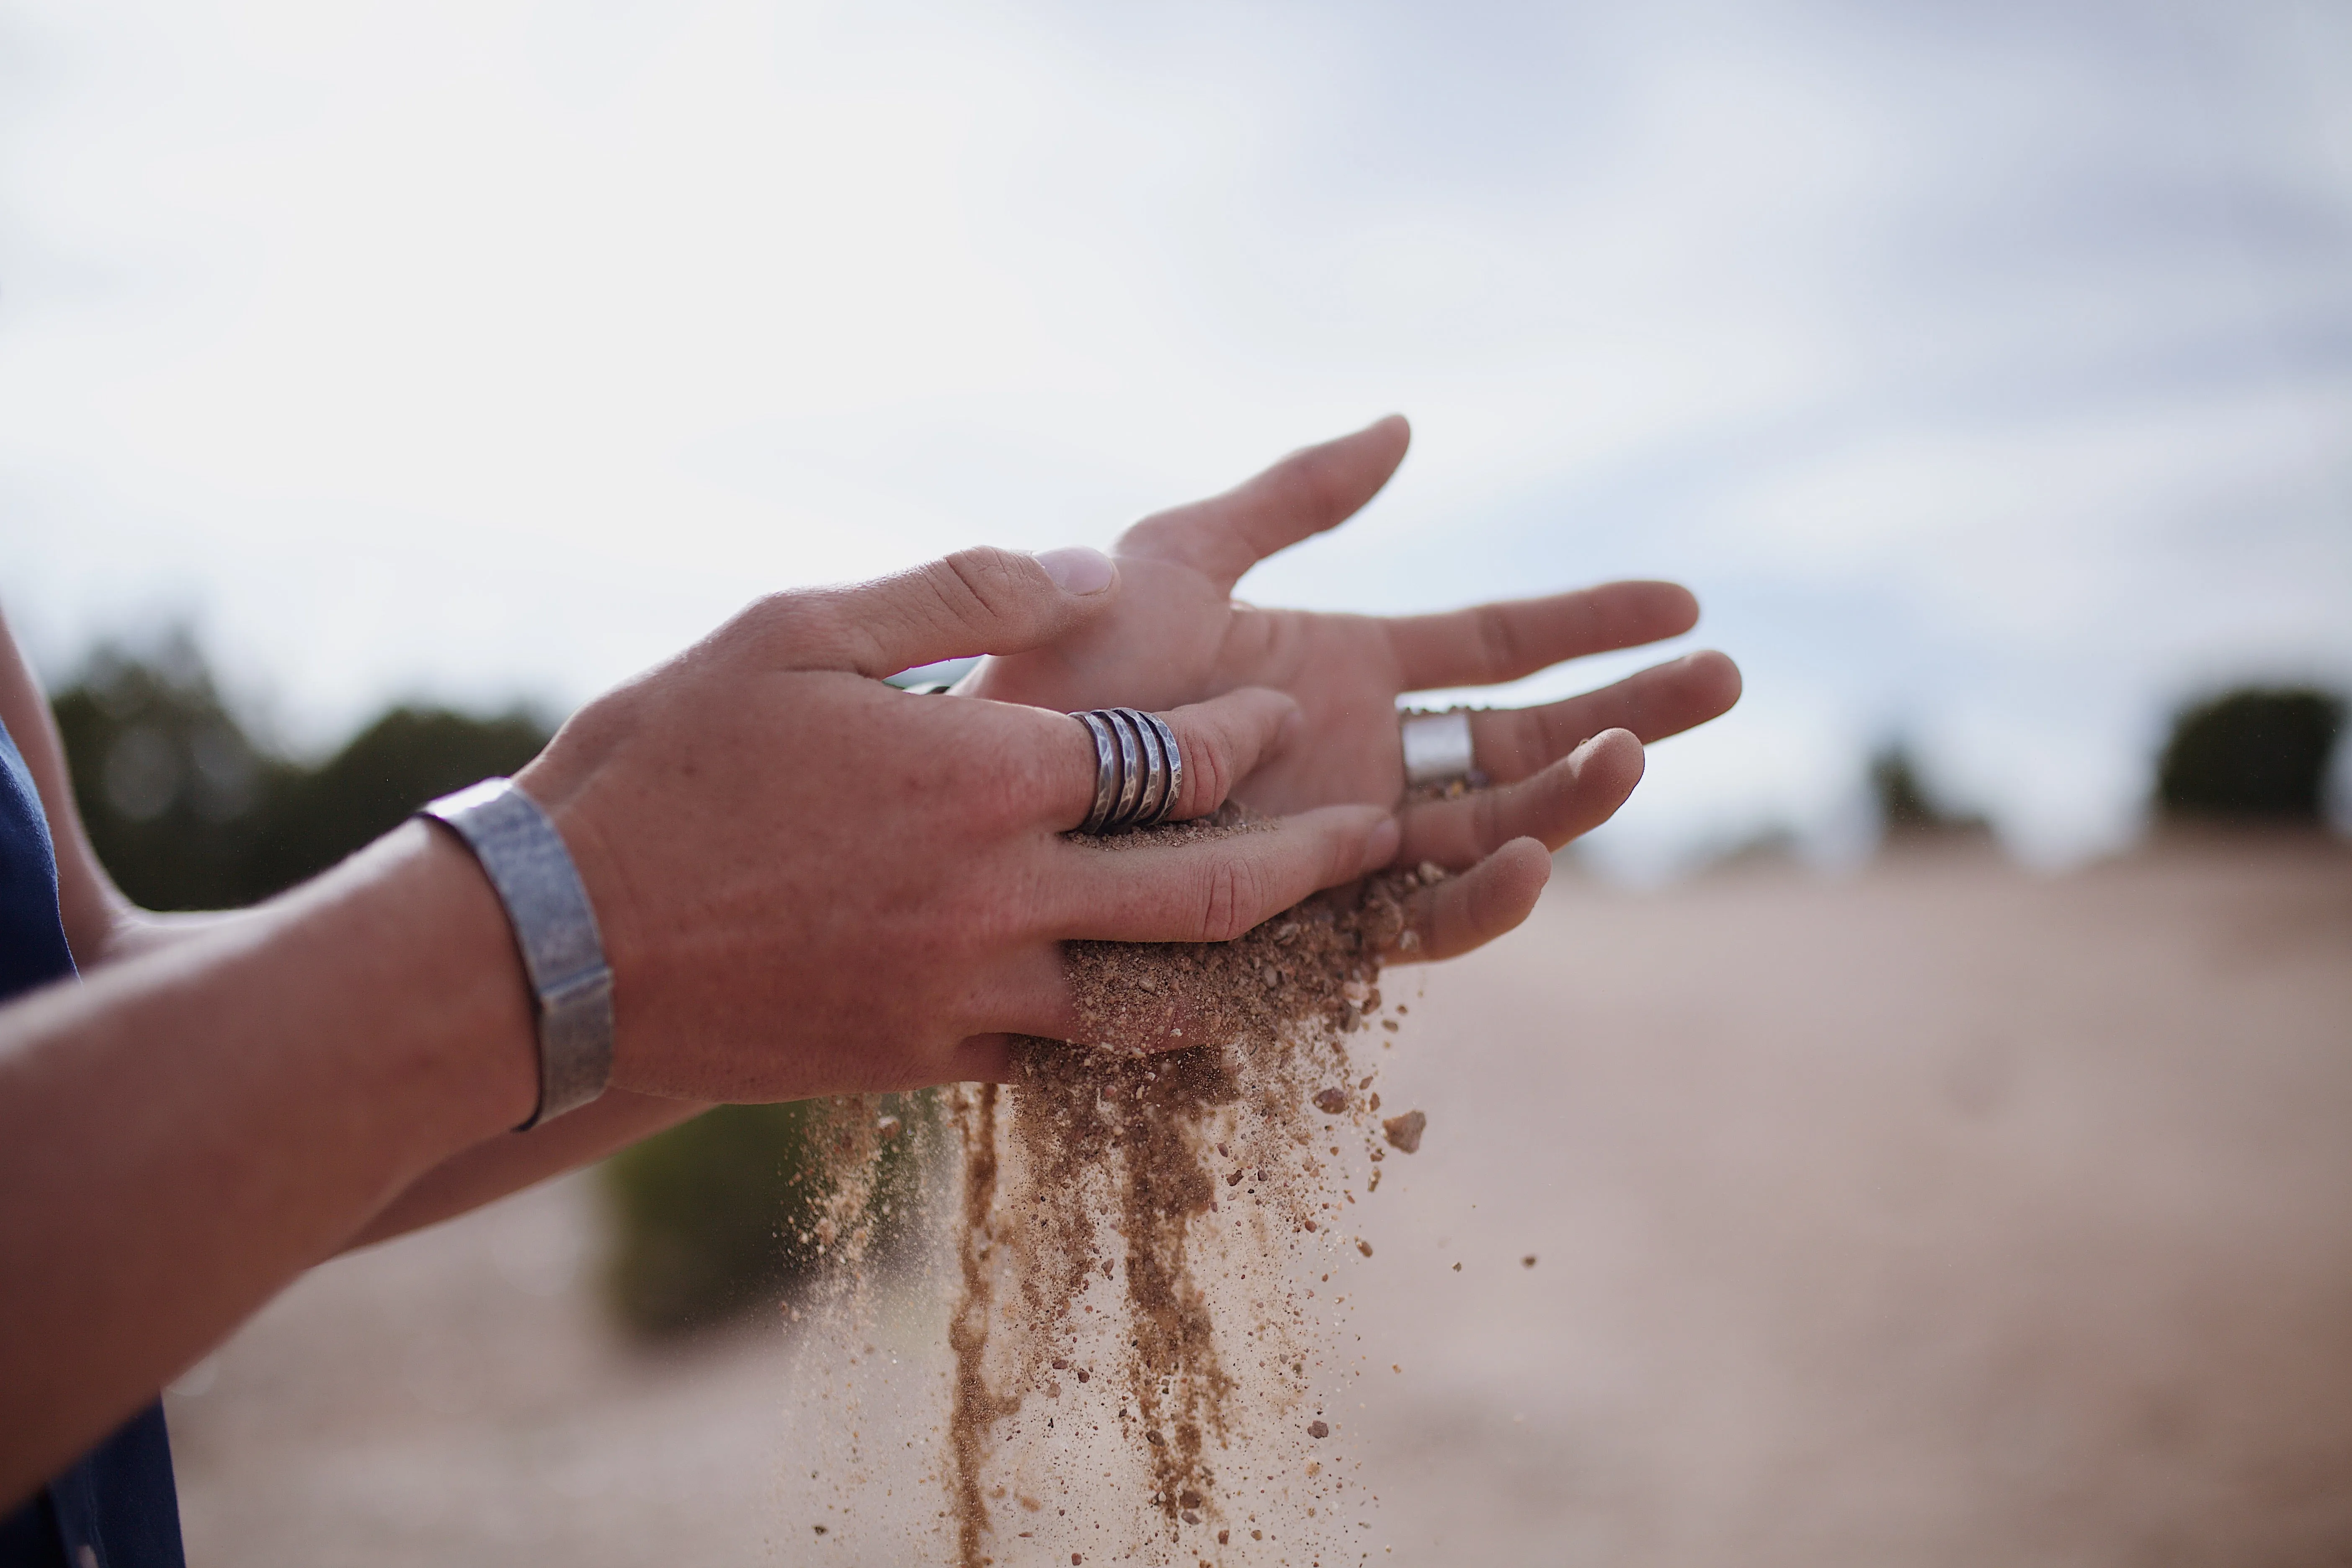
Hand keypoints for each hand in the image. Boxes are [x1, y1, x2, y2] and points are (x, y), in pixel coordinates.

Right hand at [517, 545, 1398, 1100]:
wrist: (554, 941)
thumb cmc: (667, 758)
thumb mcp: (799, 626)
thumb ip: (959, 587)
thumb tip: (1090, 567)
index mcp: (987, 775)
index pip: (1176, 759)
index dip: (1246, 732)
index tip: (1282, 710)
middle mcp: (1002, 895)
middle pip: (1212, 888)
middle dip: (1313, 856)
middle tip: (1378, 829)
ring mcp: (969, 994)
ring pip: (1164, 997)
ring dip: (1257, 964)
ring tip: (1321, 940)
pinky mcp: (927, 1064)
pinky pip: (1068, 1056)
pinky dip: (1134, 1028)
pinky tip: (1170, 1006)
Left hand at [962, 416, 1741, 957]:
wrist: (970, 776)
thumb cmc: (1054, 664)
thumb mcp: (1176, 556)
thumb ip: (1289, 499)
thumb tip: (1407, 427)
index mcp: (1349, 675)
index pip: (1499, 649)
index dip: (1593, 623)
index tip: (1684, 599)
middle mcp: (1363, 766)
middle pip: (1525, 741)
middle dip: (1627, 710)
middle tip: (1723, 677)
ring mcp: (1342, 848)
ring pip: (1490, 829)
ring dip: (1572, 794)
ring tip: (1633, 752)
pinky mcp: (1303, 928)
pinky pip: (1410, 924)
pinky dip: (1477, 896)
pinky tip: (1529, 851)